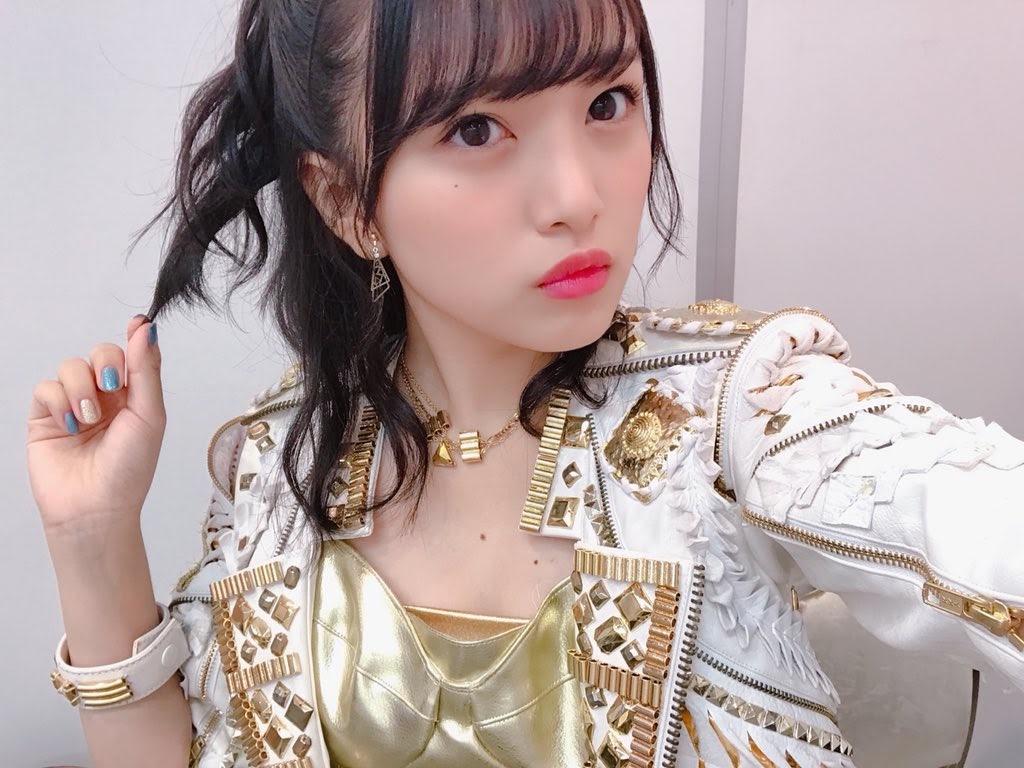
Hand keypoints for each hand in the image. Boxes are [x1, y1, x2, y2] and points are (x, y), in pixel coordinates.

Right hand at [27, 315, 165, 533]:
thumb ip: (146, 371)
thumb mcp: (149, 416)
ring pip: (71, 366)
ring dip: (81, 388)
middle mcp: (105, 397)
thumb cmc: (129, 469)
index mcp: (134, 397)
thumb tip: (147, 330)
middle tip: (112, 387)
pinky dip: (59, 402)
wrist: (95, 507)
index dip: (135, 337)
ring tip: (89, 418)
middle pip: (101, 353)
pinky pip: (45, 388)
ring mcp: (73, 405)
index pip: (133, 355)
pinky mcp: (45, 416)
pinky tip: (71, 426)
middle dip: (106, 363)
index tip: (137, 324)